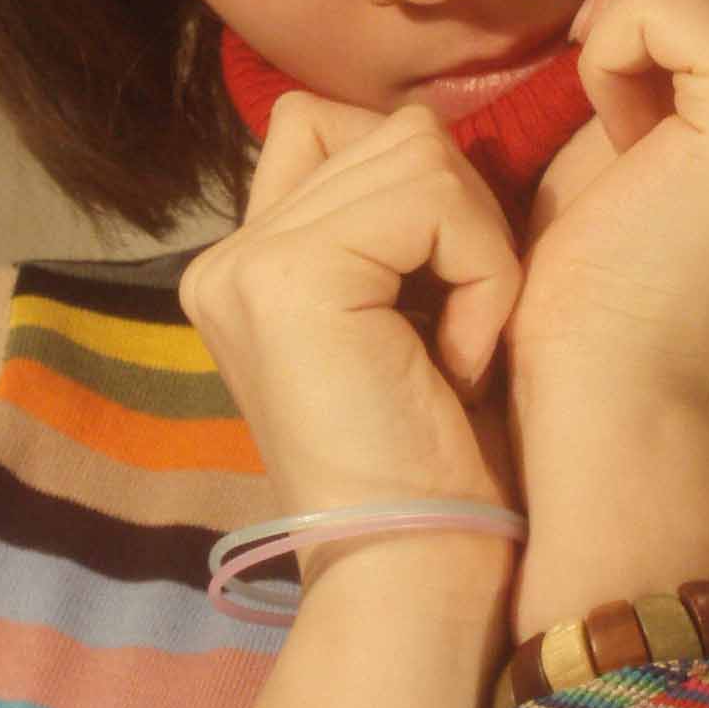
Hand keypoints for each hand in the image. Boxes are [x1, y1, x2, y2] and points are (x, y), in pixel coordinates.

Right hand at [180, 96, 522, 535]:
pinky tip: (457, 366)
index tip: (440, 308)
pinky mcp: (289, 275)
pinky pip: (436, 198)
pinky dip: (483, 274)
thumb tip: (436, 132)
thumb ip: (390, 222)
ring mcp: (246, 262)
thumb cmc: (438, 465)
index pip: (336, 127)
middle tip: (454, 339)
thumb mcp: (404, 316)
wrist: (415, 581)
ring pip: (419, 149)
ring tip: (454, 351)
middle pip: (388, 130)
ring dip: (476, 248)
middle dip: (458, 219)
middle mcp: (225, 256)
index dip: (422, 193)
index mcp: (243, 267)